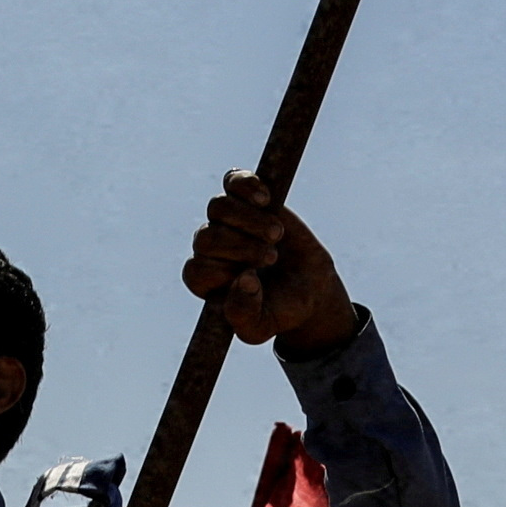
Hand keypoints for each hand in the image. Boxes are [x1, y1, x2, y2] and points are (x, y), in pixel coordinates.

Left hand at [185, 172, 361, 354]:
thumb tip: (243, 280)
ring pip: (217, 207)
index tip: (253, 277)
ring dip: (249, 221)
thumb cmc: (280, 309)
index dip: (223, 271)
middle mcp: (209, 249)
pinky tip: (265, 199)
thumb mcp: (262, 326)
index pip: (196, 271)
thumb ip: (245, 314)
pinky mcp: (247, 199)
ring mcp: (227, 220)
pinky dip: (246, 185)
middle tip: (271, 258)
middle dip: (240, 247)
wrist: (309, 287)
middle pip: (205, 238)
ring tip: (275, 235)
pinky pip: (232, 180)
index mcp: (205, 281)